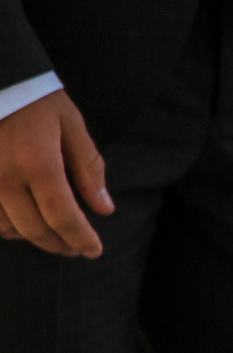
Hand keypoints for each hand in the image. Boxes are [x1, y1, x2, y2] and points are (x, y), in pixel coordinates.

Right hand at [0, 91, 111, 256]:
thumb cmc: (38, 100)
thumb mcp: (72, 127)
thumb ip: (89, 170)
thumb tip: (104, 209)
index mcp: (38, 164)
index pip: (63, 217)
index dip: (81, 239)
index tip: (94, 251)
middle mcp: (5, 178)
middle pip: (35, 230)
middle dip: (60, 244)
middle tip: (76, 249)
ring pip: (8, 228)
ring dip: (33, 238)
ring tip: (55, 237)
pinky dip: (9, 227)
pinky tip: (25, 223)